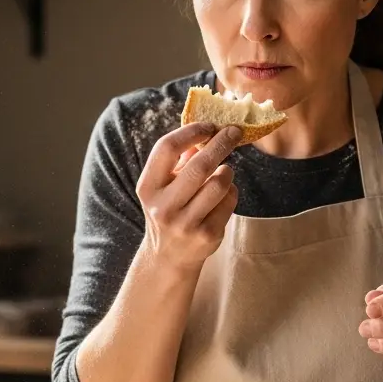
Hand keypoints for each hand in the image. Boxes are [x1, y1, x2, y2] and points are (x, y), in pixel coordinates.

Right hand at [136, 123, 242, 271]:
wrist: (169, 256)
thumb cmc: (169, 209)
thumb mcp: (163, 186)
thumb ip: (179, 159)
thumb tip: (207, 128)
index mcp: (148, 187)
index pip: (167, 148)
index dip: (191, 131)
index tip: (209, 125)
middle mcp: (163, 206)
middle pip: (199, 165)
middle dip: (221, 144)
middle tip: (234, 132)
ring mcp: (185, 223)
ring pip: (220, 183)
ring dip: (227, 171)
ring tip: (224, 171)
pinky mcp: (207, 235)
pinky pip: (229, 201)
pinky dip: (231, 192)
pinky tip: (223, 195)